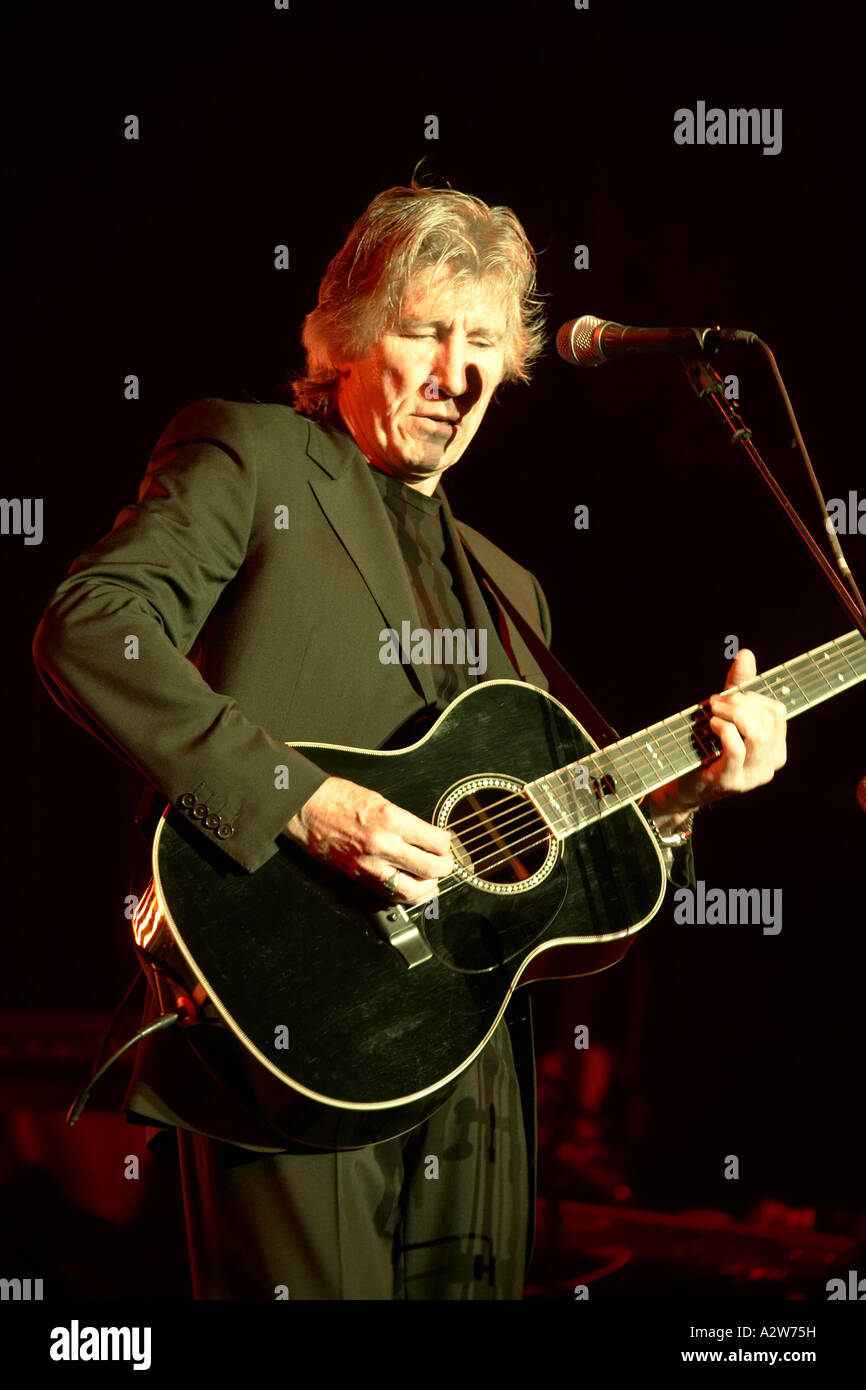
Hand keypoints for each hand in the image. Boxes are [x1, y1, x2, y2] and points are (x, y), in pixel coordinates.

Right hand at [283, 776, 453, 902]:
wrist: (304, 807)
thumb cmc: (336, 797)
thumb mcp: (379, 799)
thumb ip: (402, 821)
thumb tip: (424, 837)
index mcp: (391, 818)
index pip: (435, 841)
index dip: (446, 845)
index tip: (446, 843)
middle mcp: (383, 843)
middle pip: (429, 868)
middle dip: (444, 868)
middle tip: (446, 865)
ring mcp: (369, 863)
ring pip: (410, 890)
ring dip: (427, 888)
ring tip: (432, 883)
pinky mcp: (357, 876)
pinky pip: (387, 894)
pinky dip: (403, 895)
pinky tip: (410, 891)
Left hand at [650, 647, 787, 825]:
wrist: (683, 786)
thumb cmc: (706, 747)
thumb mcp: (725, 715)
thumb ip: (737, 687)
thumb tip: (746, 653)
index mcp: (776, 748)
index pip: (778, 711)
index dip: (753, 696)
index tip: (728, 696)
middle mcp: (771, 763)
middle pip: (768, 719)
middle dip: (739, 703)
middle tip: (715, 701)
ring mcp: (753, 776)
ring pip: (758, 734)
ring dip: (733, 714)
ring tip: (713, 712)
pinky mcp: (732, 781)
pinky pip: (736, 748)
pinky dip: (723, 729)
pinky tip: (711, 725)